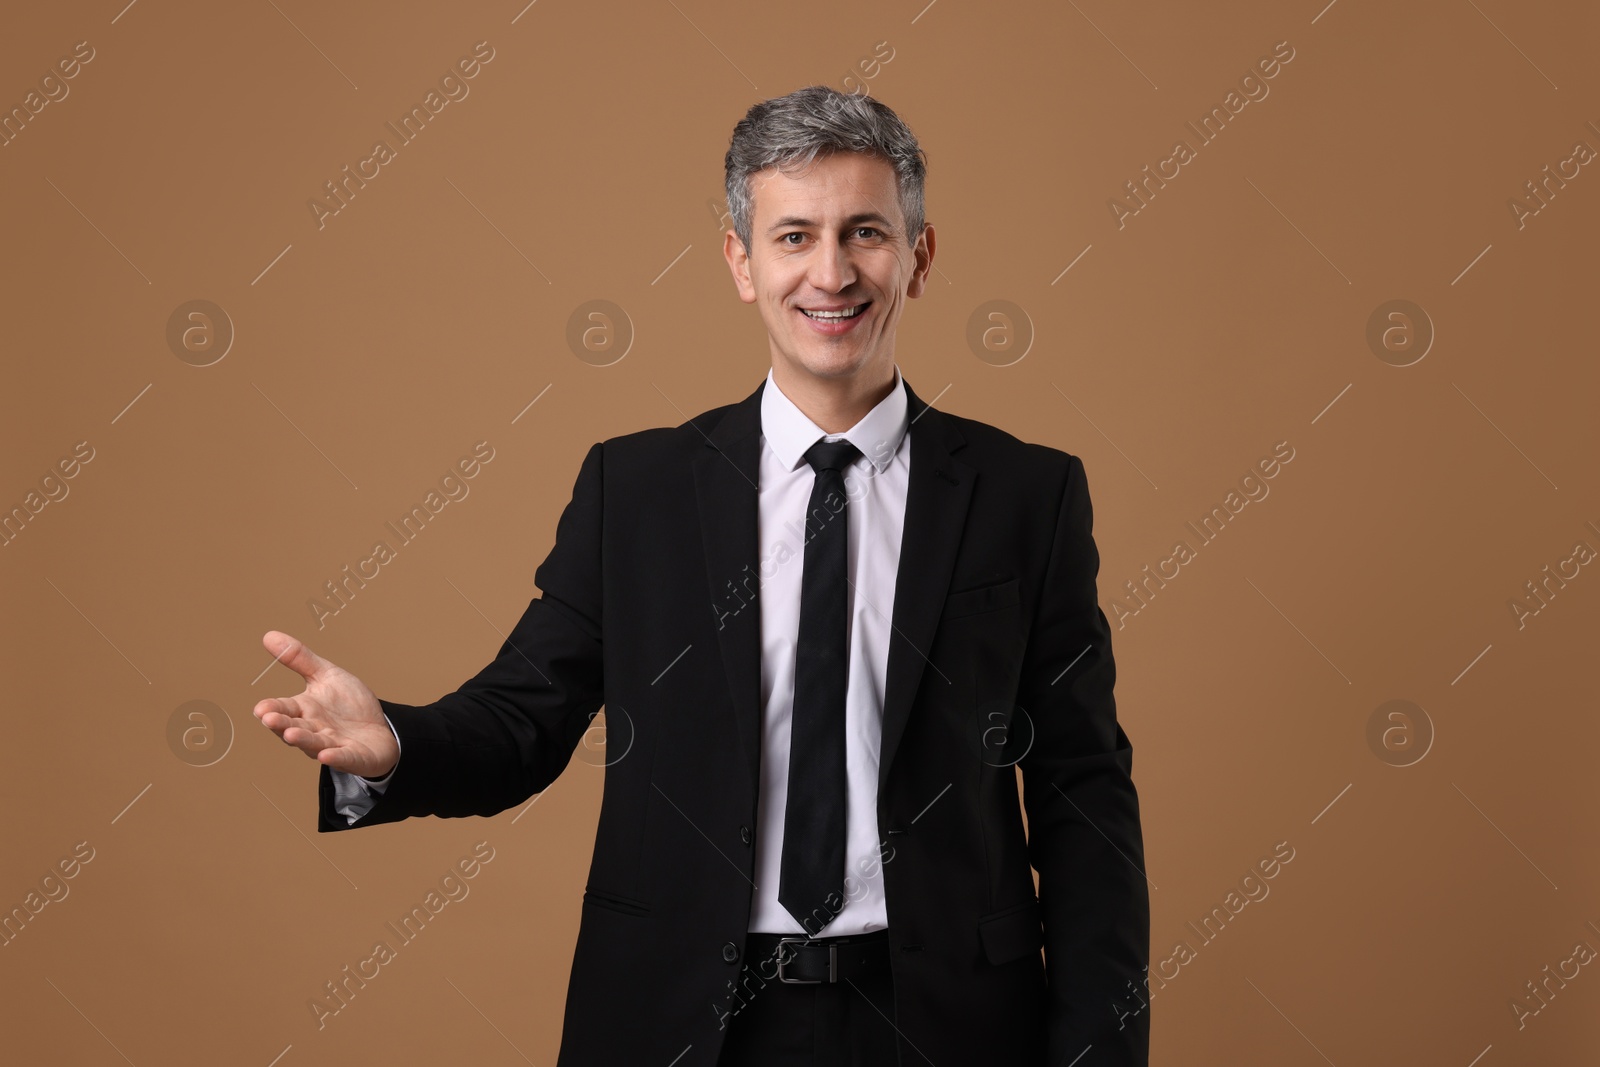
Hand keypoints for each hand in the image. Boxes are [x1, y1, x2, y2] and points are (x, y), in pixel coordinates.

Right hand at [252, 631, 398, 777]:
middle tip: (269, 719)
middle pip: (295, 727)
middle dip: (282, 724)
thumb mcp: (326, 675)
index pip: (285, 709)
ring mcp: (333, 745)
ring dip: (304, 740)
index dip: (272, 709)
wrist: (378, 730)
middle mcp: (314, 729)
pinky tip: (326, 755)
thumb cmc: (347, 705)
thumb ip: (300, 659)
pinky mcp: (354, 757)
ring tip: (291, 735)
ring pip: (315, 743)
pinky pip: (344, 758)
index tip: (260, 708)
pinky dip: (336, 757)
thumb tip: (268, 635)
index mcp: (305, 710)